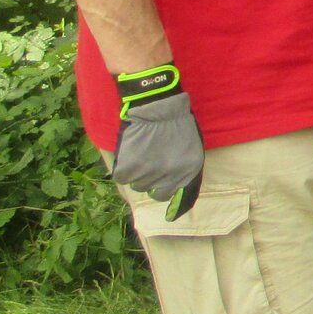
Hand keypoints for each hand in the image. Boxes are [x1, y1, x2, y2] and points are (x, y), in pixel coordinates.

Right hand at [113, 66, 204, 218]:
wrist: (156, 104)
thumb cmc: (175, 121)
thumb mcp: (190, 146)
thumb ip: (184, 169)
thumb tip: (175, 192)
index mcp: (190, 171)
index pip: (177, 198)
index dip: (170, 201)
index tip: (167, 209)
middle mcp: (171, 176)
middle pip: (155, 193)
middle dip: (152, 182)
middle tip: (149, 163)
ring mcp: (150, 173)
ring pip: (138, 184)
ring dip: (138, 172)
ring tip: (142, 150)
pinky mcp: (130, 167)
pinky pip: (122, 177)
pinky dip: (123, 167)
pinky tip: (130, 151)